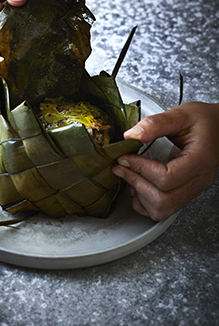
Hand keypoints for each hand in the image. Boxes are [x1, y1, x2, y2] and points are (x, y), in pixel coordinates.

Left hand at [112, 102, 218, 220]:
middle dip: (136, 182)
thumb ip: (155, 124)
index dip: (141, 169)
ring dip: (139, 195)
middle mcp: (199, 180)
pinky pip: (163, 210)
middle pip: (163, 199)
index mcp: (200, 160)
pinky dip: (145, 203)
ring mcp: (193, 189)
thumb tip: (131, 135)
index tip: (126, 157)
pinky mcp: (185, 193)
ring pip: (162, 209)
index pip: (167, 178)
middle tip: (121, 166)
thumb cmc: (204, 121)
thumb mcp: (181, 115)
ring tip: (128, 175)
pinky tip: (138, 186)